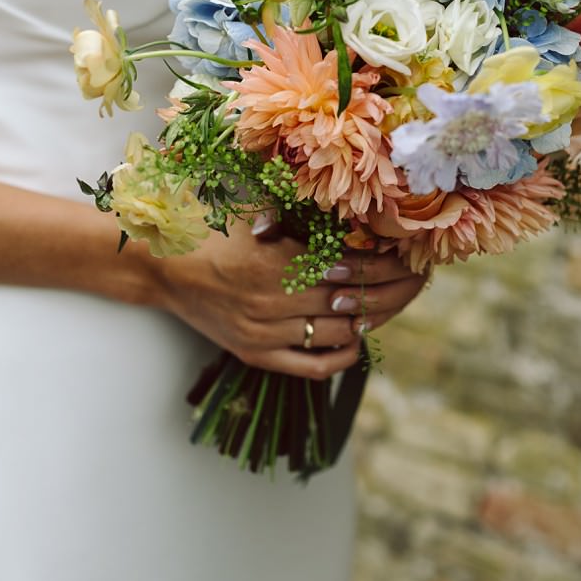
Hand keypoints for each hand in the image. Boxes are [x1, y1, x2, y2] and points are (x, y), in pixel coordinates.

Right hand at [150, 226, 426, 379]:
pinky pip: (311, 366)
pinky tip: (357, 338)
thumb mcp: (258, 215)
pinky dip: (341, 355)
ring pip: (339, 332)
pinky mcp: (255, 354)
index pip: (353, 268)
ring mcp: (265, 333)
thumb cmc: (211, 231)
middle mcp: (275, 301)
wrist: (161, 265)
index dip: (390, 264)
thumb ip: (305, 223)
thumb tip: (360, 223)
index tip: (412, 255)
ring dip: (374, 317)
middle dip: (395, 289)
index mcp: (278, 262)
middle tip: (419, 277)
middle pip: (354, 301)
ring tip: (395, 300)